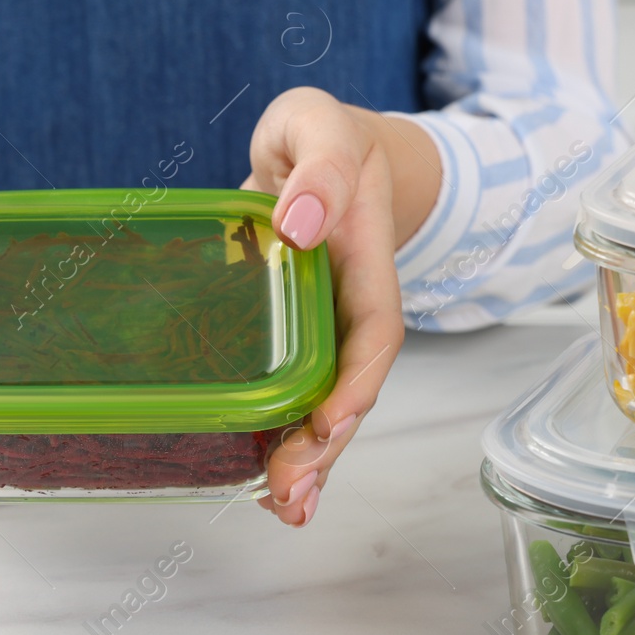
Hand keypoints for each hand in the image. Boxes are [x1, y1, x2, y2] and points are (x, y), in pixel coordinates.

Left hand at [242, 87, 438, 526]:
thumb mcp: (320, 126)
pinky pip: (294, 393)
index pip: (374, 330)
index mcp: (364, 257)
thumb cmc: (322, 135)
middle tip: (290, 494)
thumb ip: (318, 165)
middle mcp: (350, 303)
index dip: (356, 381)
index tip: (330, 422)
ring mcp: (324, 325)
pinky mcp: (292, 335)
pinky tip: (259, 482)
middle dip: (328, 445)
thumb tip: (303, 222)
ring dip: (309, 460)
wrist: (324, 147)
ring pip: (325, 402)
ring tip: (283, 508)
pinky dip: (280, 439)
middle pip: (352, 386)